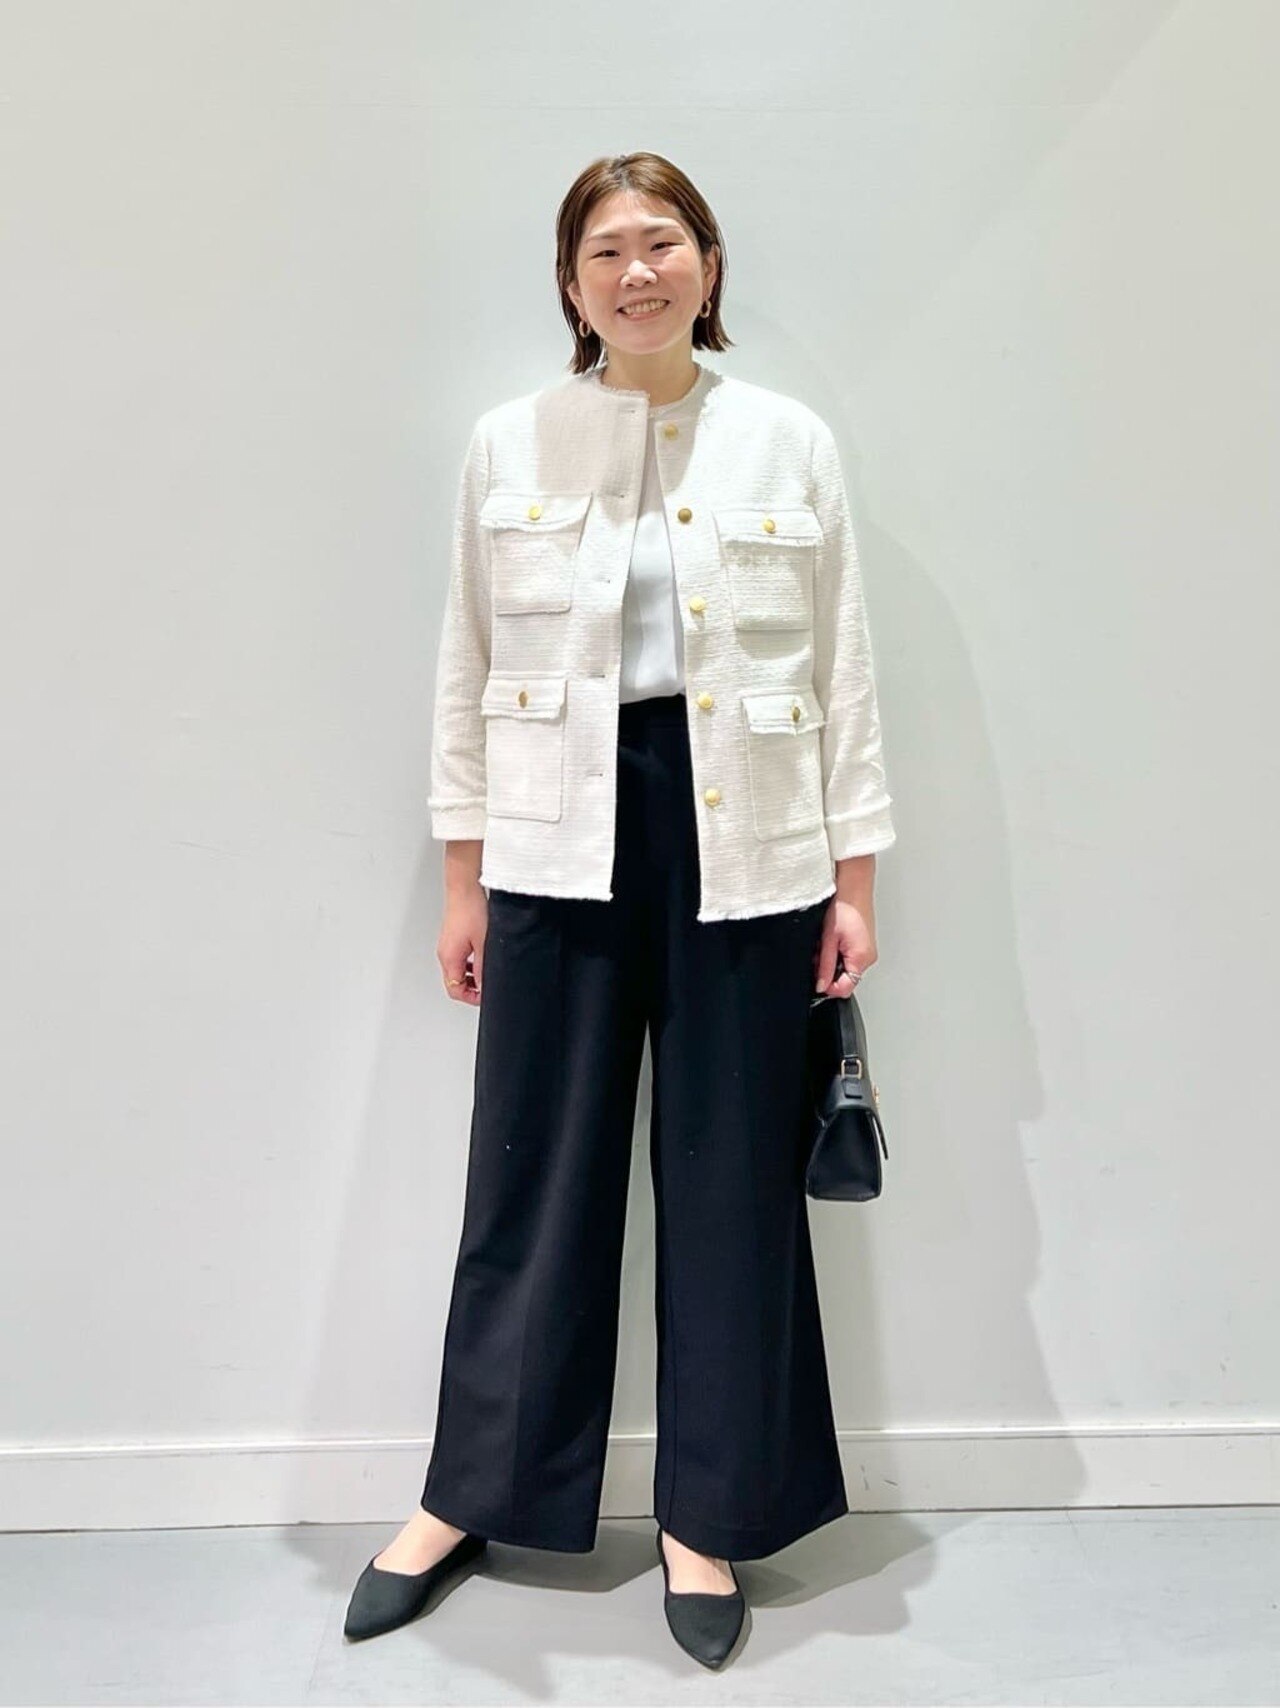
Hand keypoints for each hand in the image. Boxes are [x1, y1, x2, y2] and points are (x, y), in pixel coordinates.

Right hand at [437, 884, 487, 1005]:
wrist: (465, 888)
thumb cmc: (471, 909)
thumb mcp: (484, 944)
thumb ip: (484, 969)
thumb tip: (486, 986)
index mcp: (449, 958)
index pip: (455, 990)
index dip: (472, 997)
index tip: (486, 995)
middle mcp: (444, 954)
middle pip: (454, 983)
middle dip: (471, 988)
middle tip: (487, 986)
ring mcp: (446, 946)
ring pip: (456, 971)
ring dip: (471, 976)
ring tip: (486, 972)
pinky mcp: (451, 938)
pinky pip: (458, 959)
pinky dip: (469, 964)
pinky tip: (481, 957)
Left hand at [814, 895, 876, 997]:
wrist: (853, 887)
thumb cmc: (843, 907)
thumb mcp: (828, 939)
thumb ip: (825, 965)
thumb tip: (821, 985)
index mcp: (861, 958)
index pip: (845, 989)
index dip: (827, 986)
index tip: (816, 977)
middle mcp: (868, 957)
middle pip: (845, 978)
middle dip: (827, 969)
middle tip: (819, 951)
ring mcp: (867, 950)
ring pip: (845, 966)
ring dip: (831, 958)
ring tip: (826, 940)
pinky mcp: (864, 944)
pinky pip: (849, 956)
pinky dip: (837, 950)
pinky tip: (833, 937)